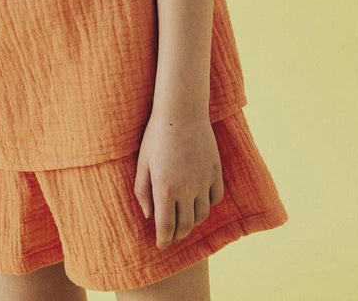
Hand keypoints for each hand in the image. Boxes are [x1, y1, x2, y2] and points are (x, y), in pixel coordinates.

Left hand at [133, 112, 224, 249]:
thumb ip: (142, 191)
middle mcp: (186, 189)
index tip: (161, 245)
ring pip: (201, 215)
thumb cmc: (156, 136)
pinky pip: (215, 199)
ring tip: (185, 220)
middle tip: (172, 236)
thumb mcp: (142, 162)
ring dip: (192, 222)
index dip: (163, 240)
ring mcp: (203, 182)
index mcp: (164, 188)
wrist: (181, 112)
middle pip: (185, 226)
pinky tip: (199, 202)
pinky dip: (207, 205)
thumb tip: (148, 216)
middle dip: (177, 235)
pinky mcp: (216, 173)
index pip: (166, 226)